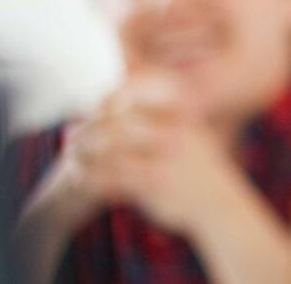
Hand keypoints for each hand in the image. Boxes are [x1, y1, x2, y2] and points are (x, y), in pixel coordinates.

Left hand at [71, 73, 250, 234]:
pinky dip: (88, 176)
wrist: (222, 204)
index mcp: (181, 111)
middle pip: (116, 120)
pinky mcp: (153, 183)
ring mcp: (163, 156)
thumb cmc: (198, 164)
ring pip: (108, 147)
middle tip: (69, 133)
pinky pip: (109, 176)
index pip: (133, 92)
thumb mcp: (190, 128)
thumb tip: (123, 86)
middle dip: (88, 126)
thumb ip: (162, 109)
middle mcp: (173, 129)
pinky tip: (78, 178)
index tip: (93, 108)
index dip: (107, 98)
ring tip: (69, 155)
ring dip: (82, 151)